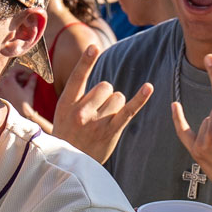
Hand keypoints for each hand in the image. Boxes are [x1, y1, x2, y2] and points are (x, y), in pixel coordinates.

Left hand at [0, 63, 51, 132]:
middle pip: (10, 75)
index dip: (22, 69)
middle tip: (27, 79)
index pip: (14, 69)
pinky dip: (11, 86)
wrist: (18, 117)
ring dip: (15, 81)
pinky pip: (5, 87)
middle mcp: (2, 84)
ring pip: (7, 81)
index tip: (27, 72)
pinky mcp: (0, 96)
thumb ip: (32, 81)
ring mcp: (0, 90)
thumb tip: (35, 75)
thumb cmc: (23, 104)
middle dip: (19, 76)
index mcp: (8, 81)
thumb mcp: (29, 91)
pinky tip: (18, 91)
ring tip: (23, 86)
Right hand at [52, 43, 152, 164]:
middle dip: (105, 95)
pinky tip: (149, 87)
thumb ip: (77, 96)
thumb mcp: (62, 114)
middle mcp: (81, 112)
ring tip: (103, 121)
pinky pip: (129, 110)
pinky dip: (140, 98)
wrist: (69, 165)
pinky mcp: (111, 131)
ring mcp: (96, 122)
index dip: (86, 61)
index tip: (94, 47)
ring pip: (118, 97)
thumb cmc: (68, 135)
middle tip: (96, 113)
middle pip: (106, 86)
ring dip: (115, 105)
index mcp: (66, 104)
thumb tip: (101, 79)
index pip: (77, 78)